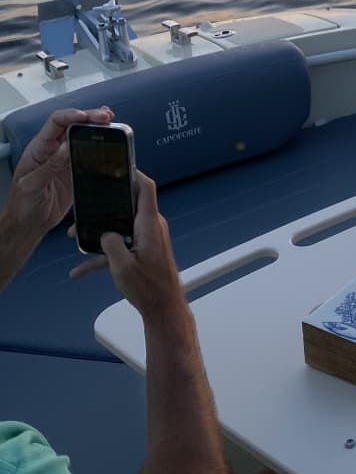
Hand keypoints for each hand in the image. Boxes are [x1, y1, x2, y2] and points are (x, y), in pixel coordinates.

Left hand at [6, 106, 112, 245]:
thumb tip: (66, 146)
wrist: (29, 225)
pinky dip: (101, 146)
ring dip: (98, 128)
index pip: (55, 122)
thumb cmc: (23, 205)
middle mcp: (53, 150)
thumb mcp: (32, 186)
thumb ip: (49, 166)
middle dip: (90, 117)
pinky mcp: (75, 171)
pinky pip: (89, 154)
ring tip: (112, 122)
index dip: (71, 115)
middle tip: (106, 116)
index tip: (86, 116)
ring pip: (83, 137)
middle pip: (73, 125)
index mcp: (39, 148)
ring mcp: (65, 160)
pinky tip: (110, 141)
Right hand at [71, 172, 184, 322]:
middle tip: (85, 205)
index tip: (118, 166)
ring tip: (75, 236)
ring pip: (119, 227)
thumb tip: (105, 234)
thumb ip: (110, 245)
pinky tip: (80, 270)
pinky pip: (120, 246)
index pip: (146, 188)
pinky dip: (102, 255)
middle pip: (127, 205)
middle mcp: (149, 227)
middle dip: (104, 205)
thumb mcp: (122, 267)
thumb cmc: (149, 288)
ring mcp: (146, 238)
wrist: (163, 307)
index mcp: (148, 224)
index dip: (134, 174)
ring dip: (99, 232)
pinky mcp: (141, 250)